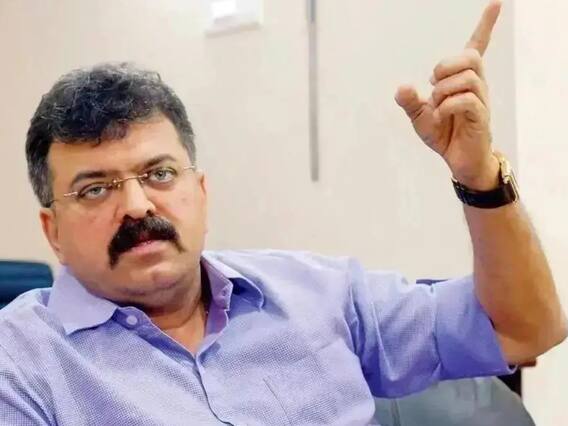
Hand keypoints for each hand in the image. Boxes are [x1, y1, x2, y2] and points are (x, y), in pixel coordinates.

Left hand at [395, 0, 502, 189]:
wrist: (458, 161)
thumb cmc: (444, 134)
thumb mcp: (420, 118)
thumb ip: (410, 102)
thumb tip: (402, 87)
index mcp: (462, 80)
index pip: (476, 46)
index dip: (486, 25)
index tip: (496, 2)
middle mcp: (476, 85)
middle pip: (469, 57)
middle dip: (445, 66)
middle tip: (432, 86)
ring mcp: (480, 100)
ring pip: (467, 77)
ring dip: (443, 91)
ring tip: (437, 108)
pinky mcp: (480, 117)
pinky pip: (465, 100)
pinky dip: (447, 107)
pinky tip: (442, 117)